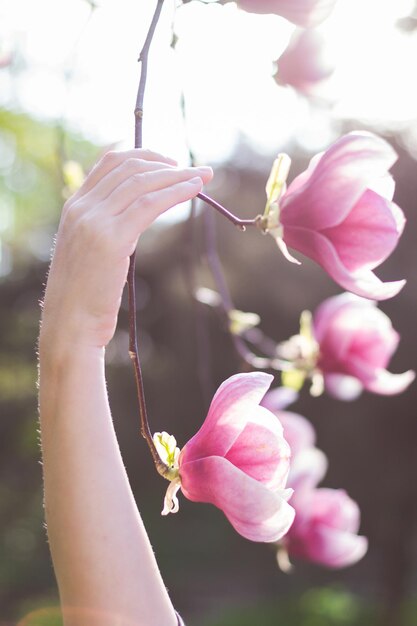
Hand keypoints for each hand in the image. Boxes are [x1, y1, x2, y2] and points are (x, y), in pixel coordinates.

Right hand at [40, 149, 212, 350]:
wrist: (70, 324)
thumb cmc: (84, 295)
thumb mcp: (89, 251)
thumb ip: (106, 226)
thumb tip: (137, 214)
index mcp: (73, 207)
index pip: (109, 163)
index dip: (143, 156)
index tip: (169, 162)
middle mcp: (81, 208)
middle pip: (129, 168)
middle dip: (167, 164)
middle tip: (196, 169)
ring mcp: (94, 222)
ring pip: (142, 183)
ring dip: (177, 176)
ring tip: (203, 176)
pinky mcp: (111, 239)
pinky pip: (149, 204)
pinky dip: (175, 192)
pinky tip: (194, 190)